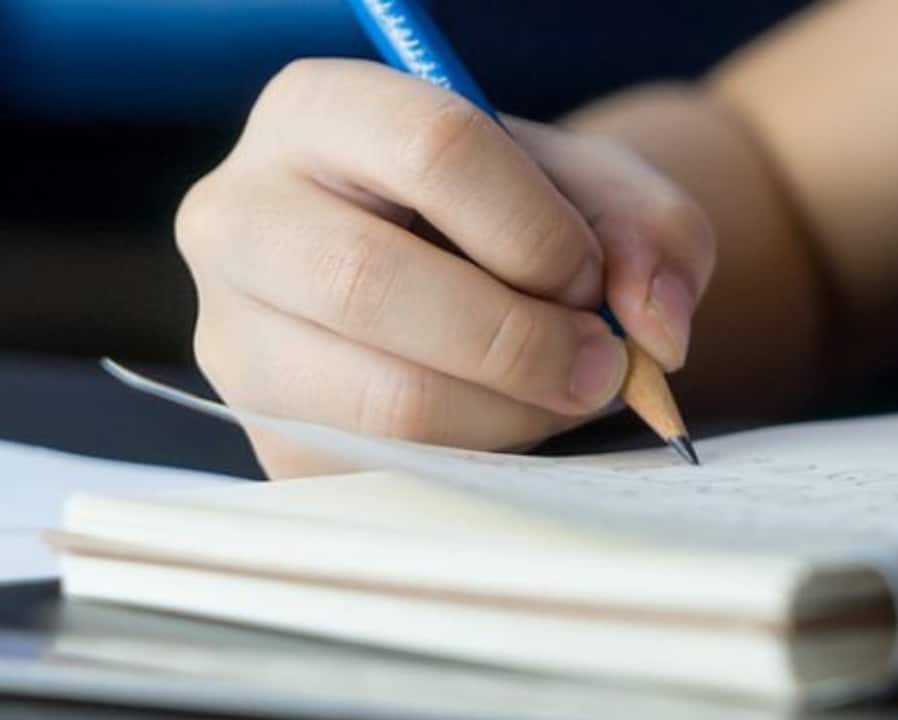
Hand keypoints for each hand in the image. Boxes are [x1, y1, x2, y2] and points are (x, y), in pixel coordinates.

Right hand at [175, 59, 714, 476]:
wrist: (455, 278)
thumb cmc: (518, 219)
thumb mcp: (598, 191)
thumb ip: (652, 235)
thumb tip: (656, 332)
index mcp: (319, 111)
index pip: (432, 149)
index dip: (536, 228)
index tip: (588, 278)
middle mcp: (241, 216)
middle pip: (370, 282)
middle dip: (519, 339)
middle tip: (599, 364)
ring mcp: (235, 337)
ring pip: (380, 399)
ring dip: (509, 416)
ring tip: (558, 393)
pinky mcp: (268, 437)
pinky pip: (387, 473)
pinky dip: (480, 465)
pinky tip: (509, 427)